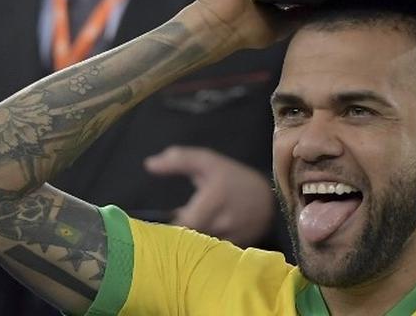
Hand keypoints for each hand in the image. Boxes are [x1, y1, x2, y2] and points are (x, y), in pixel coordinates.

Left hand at [144, 146, 274, 246]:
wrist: (267, 198)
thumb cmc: (231, 177)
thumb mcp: (206, 161)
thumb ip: (178, 160)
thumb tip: (148, 164)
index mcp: (213, 199)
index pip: (181, 224)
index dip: (169, 227)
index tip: (162, 225)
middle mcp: (224, 221)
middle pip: (189, 238)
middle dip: (178, 236)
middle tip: (174, 229)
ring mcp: (232, 238)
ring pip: (200, 248)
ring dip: (191, 243)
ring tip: (189, 234)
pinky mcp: (235, 250)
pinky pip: (212, 254)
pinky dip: (204, 249)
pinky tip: (203, 241)